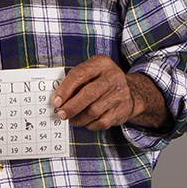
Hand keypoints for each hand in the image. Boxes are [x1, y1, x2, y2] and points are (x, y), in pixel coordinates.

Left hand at [52, 55, 170, 130]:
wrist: (131, 91)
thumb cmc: (102, 81)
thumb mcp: (91, 72)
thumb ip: (75, 81)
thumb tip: (58, 99)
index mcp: (101, 63)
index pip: (80, 74)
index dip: (65, 89)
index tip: (56, 101)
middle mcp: (113, 76)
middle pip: (89, 94)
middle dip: (72, 106)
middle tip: (61, 114)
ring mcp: (119, 93)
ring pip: (94, 110)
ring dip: (79, 118)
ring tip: (71, 119)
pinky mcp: (122, 109)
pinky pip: (102, 121)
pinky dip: (90, 124)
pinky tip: (86, 122)